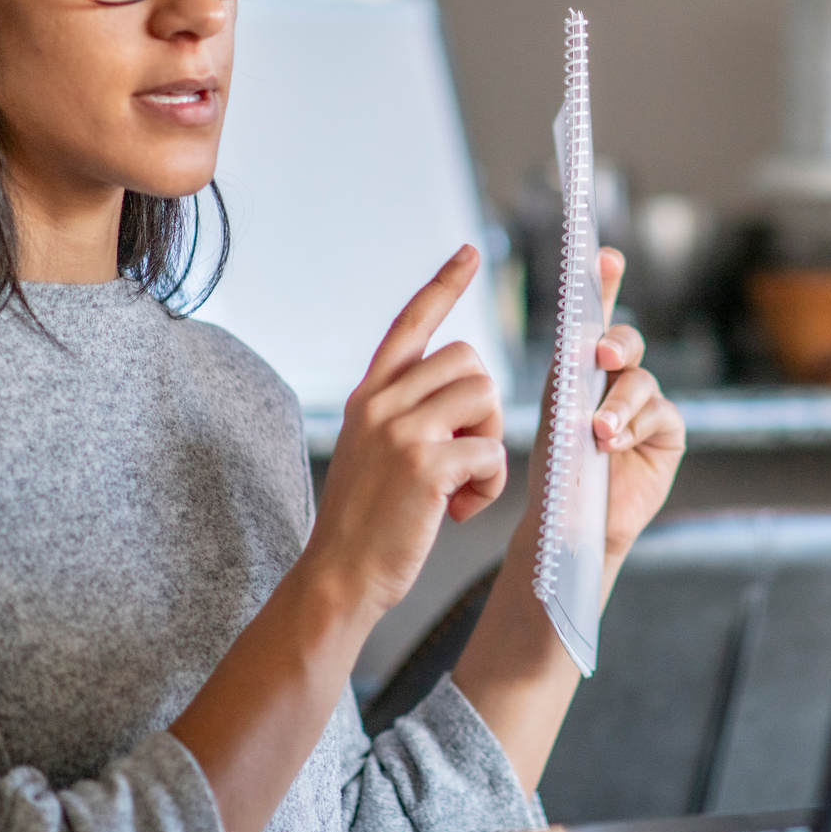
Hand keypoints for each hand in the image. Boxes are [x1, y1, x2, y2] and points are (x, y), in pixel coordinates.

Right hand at [307, 246, 507, 618]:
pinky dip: (487, 486)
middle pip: (470, 362)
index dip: (443, 285)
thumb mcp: (374, 451)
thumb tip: (462, 391)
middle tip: (462, 457)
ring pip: (486, 400)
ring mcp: (401, 431)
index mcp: (369, 395)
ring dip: (489, 446)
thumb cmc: (369, 523)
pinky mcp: (426, 465)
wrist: (339, 578)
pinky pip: (491, 452)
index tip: (469, 253)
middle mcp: (381, 402)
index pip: (411, 323)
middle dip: (482, 409)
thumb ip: (405, 412)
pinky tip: (458, 510)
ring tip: (459, 486)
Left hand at [586, 248, 686, 562]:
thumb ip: (571, 376)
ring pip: (641, 381)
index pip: (594, 315)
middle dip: (617, 343)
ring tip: (599, 432)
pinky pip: (660, 413)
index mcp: (583, 366)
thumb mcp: (555, 415)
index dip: (603, 283)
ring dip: (619, 404)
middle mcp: (617, 378)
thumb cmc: (557, 468)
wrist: (574, 522)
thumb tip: (587, 340)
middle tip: (602, 357)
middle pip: (626, 340)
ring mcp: (645, 403)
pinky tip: (615, 444)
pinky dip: (635, 426)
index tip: (603, 257)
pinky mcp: (666, 432)